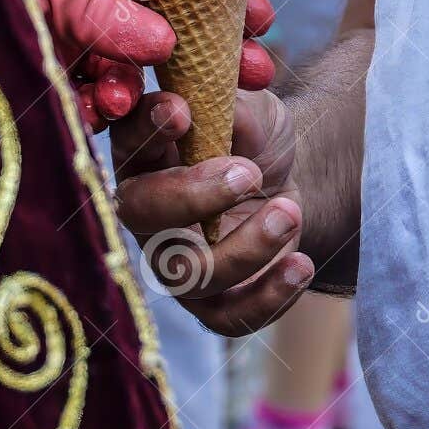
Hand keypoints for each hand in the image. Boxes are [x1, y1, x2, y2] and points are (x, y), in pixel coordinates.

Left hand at [6, 0, 277, 130]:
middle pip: (160, 19)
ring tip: (145, 102)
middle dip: (205, 50)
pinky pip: (86, 97)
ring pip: (125, 66)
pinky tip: (101, 112)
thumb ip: (98, 11)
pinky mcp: (42, 81)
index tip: (261, 17)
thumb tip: (164, 44)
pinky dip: (98, 108)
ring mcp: (63, 38)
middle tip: (256, 75)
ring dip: (143, 88)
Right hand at [113, 88, 314, 334]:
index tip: (182, 112)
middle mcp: (148, 214)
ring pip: (188, 274)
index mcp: (145, 156)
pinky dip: (267, 296)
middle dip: (192, 196)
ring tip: (290, 213)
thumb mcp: (256, 113)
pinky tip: (299, 264)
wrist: (287, 188)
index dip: (147, 128)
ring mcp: (175, 265)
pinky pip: (228, 318)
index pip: (129, 141)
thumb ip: (238, 110)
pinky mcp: (212, 304)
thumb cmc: (255, 144)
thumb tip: (227, 110)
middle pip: (143, 215)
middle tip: (246, 175)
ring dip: (244, 248)